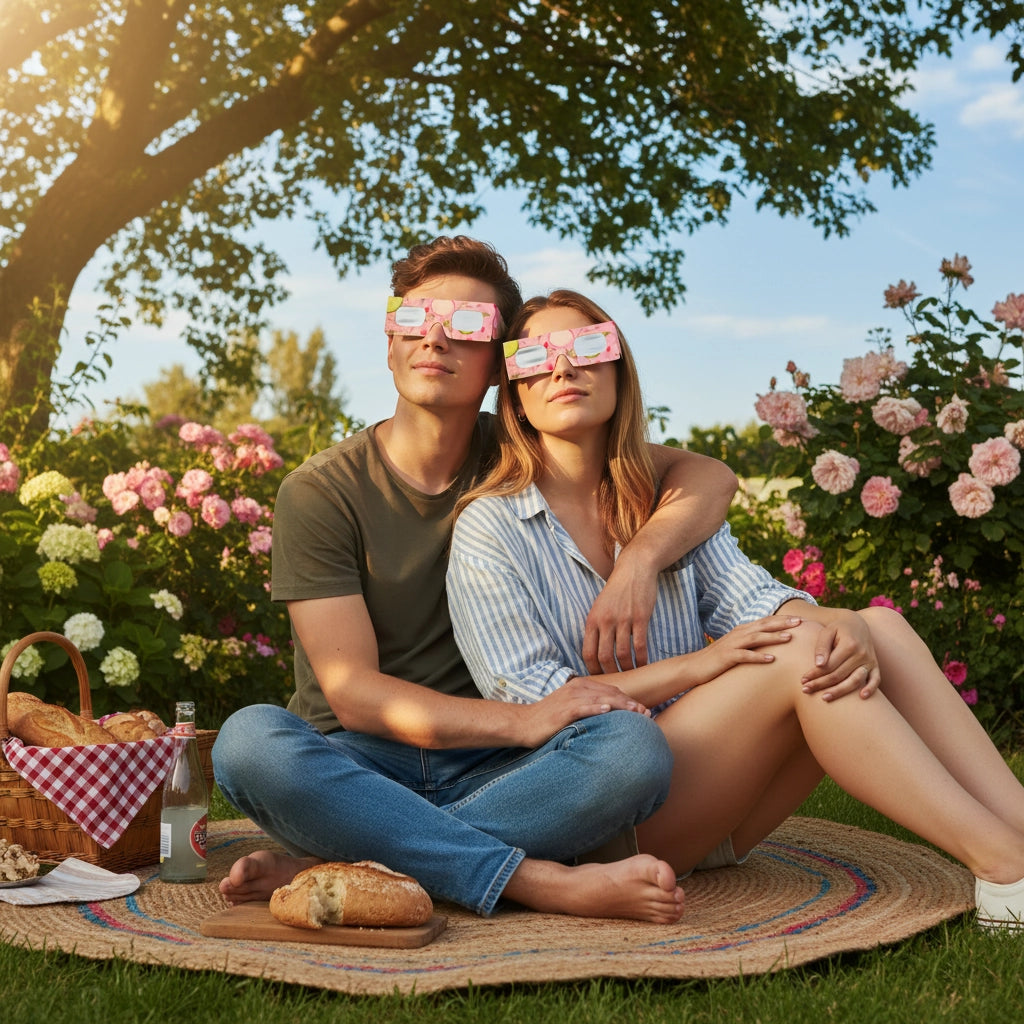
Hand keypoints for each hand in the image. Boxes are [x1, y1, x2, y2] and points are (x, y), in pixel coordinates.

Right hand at [519, 676, 649, 747]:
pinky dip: (595, 708)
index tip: (644, 711)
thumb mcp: (571, 708)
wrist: (523, 723)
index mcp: (580, 686)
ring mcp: (569, 698)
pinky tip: (607, 710)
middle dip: (630, 703)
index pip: (611, 690)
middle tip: (647, 713)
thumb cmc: (548, 719)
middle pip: (610, 693)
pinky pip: (582, 707)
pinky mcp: (562, 710)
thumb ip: (589, 707)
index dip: (629, 700)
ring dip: (620, 705)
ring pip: (600, 698)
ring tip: (636, 712)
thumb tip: (610, 716)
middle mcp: (576, 688)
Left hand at [582, 557, 657, 673]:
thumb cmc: (617, 590)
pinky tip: (643, 665)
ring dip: (626, 669)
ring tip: (630, 675)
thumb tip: (595, 652)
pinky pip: (640, 646)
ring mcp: (623, 620)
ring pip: (622, 654)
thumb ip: (596, 627)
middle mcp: (606, 621)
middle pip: (604, 657)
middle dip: (609, 673)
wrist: (634, 570)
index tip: (598, 677)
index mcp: (593, 619)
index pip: (588, 652)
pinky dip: (641, 660)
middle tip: (616, 681)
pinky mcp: (641, 618)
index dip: (592, 669)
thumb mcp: (599, 606)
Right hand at [693, 616, 800, 682]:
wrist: (694, 666)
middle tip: (800, 622)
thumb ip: (750, 643)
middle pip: (763, 626)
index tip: (799, 620)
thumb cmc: (717, 659)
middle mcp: (738, 634)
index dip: (782, 620)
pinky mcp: (726, 657)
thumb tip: (768, 644)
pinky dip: (758, 656)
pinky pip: (745, 656)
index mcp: (741, 631)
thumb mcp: (736, 647)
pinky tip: (771, 659)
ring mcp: (732, 645)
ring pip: (756, 638)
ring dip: (773, 637)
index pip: (765, 622)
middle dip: (782, 624)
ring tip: (789, 638)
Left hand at [799, 609, 879, 700]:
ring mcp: (870, 661)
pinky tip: (862, 697)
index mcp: (849, 645)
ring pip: (855, 681)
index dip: (814, 674)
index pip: (829, 665)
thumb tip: (818, 665)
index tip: (803, 680)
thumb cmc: (838, 628)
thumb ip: (822, 647)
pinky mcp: (875, 666)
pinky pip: (876, 680)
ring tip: (824, 698)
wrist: (857, 624)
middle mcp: (861, 654)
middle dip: (821, 684)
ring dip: (839, 692)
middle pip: (839, 675)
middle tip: (806, 690)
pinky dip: (870, 689)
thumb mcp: (827, 632)